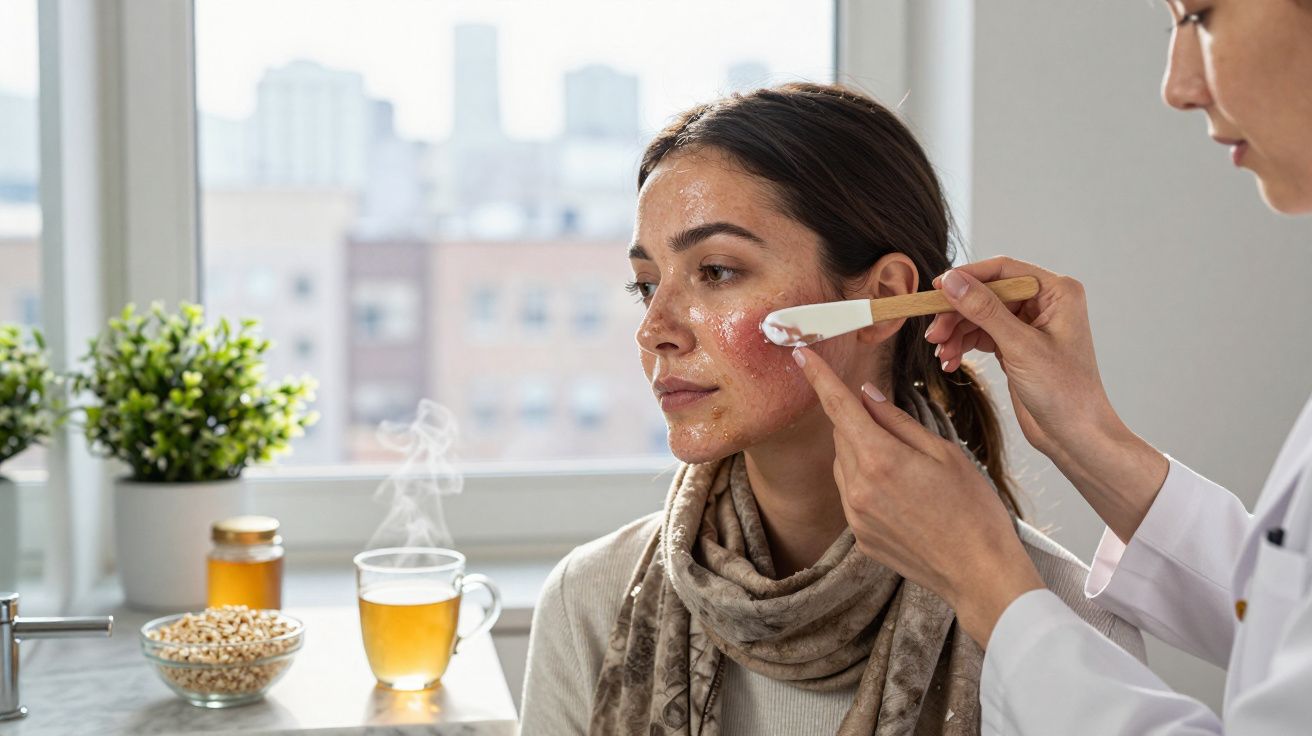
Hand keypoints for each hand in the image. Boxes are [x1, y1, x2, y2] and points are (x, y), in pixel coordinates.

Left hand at [793, 346, 1043, 646]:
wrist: (979, 572)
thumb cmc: (973, 510)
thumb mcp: (943, 451)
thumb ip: (897, 420)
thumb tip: (866, 395)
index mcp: (880, 458)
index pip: (839, 405)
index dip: (818, 376)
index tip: (801, 354)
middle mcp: (857, 487)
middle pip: (842, 435)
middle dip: (860, 423)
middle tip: (900, 435)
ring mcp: (855, 515)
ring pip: (844, 465)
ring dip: (863, 454)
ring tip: (908, 474)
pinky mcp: (858, 536)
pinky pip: (851, 494)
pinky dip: (866, 484)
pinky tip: (902, 497)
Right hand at [925, 257, 1168, 541]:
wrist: (1074, 435)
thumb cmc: (1065, 392)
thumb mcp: (1020, 347)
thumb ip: (984, 310)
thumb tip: (951, 281)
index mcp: (1057, 292)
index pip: (1004, 270)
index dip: (967, 277)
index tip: (936, 288)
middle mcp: (1044, 303)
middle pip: (987, 293)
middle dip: (957, 313)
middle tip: (933, 333)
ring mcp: (1028, 325)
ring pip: (979, 315)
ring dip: (956, 332)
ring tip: (941, 353)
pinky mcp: (1015, 346)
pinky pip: (981, 335)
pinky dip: (963, 346)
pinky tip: (950, 362)